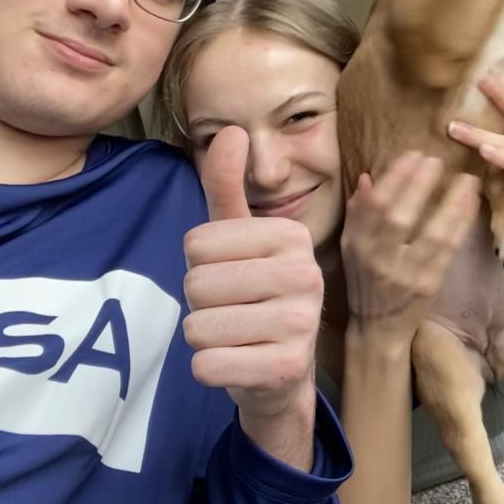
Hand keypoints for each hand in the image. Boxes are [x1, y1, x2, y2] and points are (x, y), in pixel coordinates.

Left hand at [183, 126, 323, 426]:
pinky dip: (210, 370)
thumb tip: (232, 129)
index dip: (199, 265)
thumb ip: (227, 187)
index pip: (196, 244)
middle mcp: (306, 275)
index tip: (232, 275)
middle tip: (234, 311)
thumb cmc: (254, 297)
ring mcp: (301, 324)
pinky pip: (207, 365)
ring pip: (198, 327)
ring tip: (237, 336)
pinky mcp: (287, 368)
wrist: (282, 373)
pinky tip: (240, 364)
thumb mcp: (239, 240)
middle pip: (196, 285)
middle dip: (201, 304)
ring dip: (204, 338)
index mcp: (293, 237)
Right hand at [341, 151, 479, 342]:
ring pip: (430, 233)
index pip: (374, 205)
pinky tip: (471, 204)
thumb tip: (367, 177)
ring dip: (450, 202)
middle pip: (398, 216)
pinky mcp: (429, 285)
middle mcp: (379, 259)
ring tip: (466, 178)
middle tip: (436, 159)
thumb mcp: (352, 247)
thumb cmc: (366, 280)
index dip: (394, 178)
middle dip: (418, 184)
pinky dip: (461, 224)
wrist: (379, 329)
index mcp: (357, 245)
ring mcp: (406, 274)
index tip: (413, 155)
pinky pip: (448, 250)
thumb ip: (358, 213)